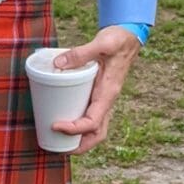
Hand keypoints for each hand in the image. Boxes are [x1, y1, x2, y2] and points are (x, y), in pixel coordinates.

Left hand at [46, 26, 143, 153]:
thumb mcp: (101, 43)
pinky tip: (64, 124)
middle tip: (58, 147)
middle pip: (97, 134)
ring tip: (58, 142)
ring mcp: (104, 100)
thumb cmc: (117, 40)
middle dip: (80, 146)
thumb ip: (80, 53)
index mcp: (108, 93)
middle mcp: (107, 101)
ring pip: (95, 129)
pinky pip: (91, 117)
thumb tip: (58, 64)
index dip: (74, 129)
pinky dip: (79, 127)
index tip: (56, 125)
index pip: (93, 122)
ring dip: (80, 140)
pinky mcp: (99, 95)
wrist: (128, 37)